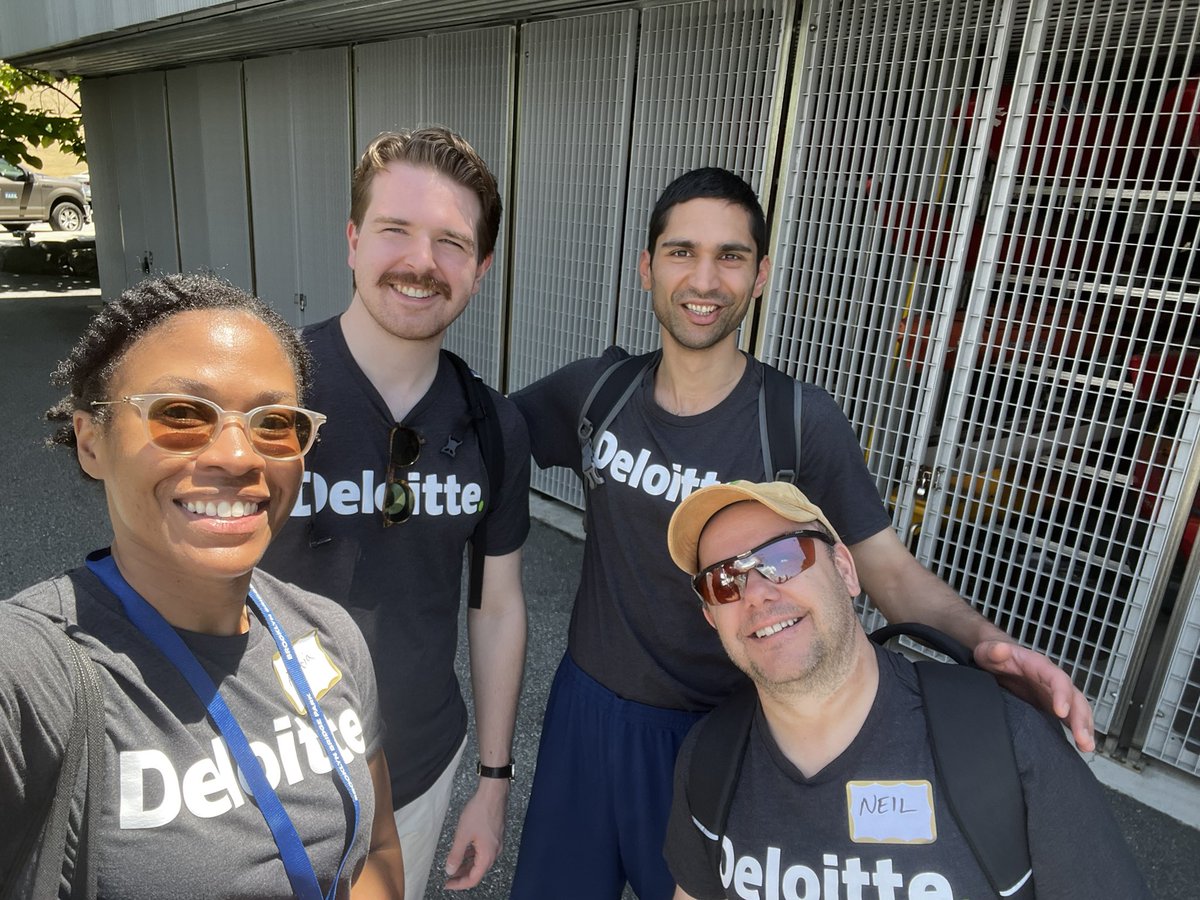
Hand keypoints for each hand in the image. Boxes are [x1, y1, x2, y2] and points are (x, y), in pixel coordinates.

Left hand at [443, 778, 508, 889]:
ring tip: (454, 865)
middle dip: (462, 876)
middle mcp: (494, 852)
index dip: (459, 884)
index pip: (473, 879)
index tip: (448, 884)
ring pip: (480, 862)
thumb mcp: (462, 835)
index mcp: (487, 855)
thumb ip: (455, 855)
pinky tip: (465, 851)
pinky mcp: (495, 836)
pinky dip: (473, 855)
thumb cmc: (480, 811)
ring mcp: (496, 844)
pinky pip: (483, 852)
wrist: (493, 793)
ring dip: (467, 866)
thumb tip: (450, 870)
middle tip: (449, 877)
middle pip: (478, 872)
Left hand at [974, 639, 1095, 751]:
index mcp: (1039, 666)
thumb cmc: (993, 655)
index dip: (1062, 694)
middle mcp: (1051, 680)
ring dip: (1085, 727)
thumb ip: (993, 651)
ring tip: (1087, 746)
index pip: (1057, 679)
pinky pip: (1069, 717)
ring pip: (1077, 708)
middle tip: (1083, 739)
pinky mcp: (1050, 706)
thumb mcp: (988, 651)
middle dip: (1080, 717)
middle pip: (1074, 696)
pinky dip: (1078, 730)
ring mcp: (1053, 694)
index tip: (1061, 712)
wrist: (995, 658)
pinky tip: (1082, 746)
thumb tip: (1001, 650)